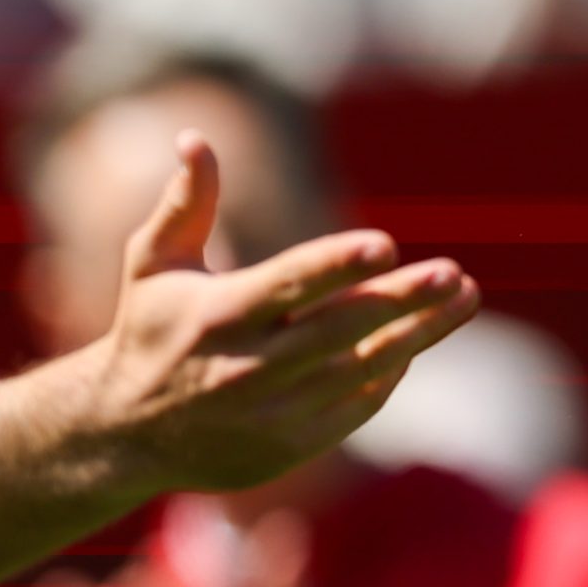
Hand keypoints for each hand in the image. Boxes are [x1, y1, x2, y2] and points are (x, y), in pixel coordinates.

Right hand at [89, 132, 478, 493]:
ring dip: (419, 332)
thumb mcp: (152, 265)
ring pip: (362, 367)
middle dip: (401, 300)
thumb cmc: (148, 331)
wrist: (124, 433)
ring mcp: (270, 413)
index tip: (385, 243)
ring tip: (463, 297)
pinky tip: (414, 340)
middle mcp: (245, 367)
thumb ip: (185, 204)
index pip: (286, 285)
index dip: (336, 264)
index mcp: (215, 316)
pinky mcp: (288, 448)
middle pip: (339, 328)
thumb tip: (195, 138)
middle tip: (452, 273)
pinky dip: (389, 371)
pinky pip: (356, 405)